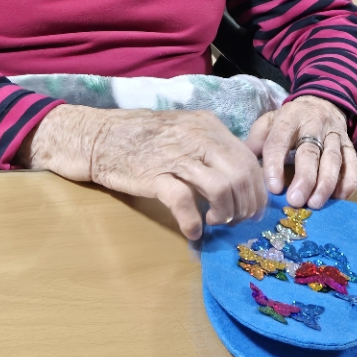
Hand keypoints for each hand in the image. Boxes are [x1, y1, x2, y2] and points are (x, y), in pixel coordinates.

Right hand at [21, 105, 266, 239]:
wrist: (98, 137)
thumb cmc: (143, 138)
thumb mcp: (185, 132)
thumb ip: (211, 149)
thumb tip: (240, 178)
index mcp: (209, 125)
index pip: (248, 160)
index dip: (257, 190)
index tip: (254, 210)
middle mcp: (198, 137)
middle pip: (241, 175)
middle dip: (245, 206)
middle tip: (236, 222)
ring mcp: (176, 156)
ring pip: (221, 188)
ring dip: (225, 214)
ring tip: (215, 222)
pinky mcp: (154, 176)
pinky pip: (185, 202)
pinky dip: (194, 222)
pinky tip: (193, 231)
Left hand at [246, 97, 356, 209]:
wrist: (321, 102)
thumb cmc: (290, 120)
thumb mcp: (270, 120)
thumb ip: (258, 138)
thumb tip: (246, 163)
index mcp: (289, 118)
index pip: (280, 140)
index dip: (276, 163)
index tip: (273, 188)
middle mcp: (314, 125)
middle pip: (310, 152)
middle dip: (304, 178)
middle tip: (295, 201)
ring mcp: (334, 135)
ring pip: (333, 159)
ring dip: (325, 183)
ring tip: (315, 203)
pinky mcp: (349, 144)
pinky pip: (353, 162)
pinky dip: (349, 180)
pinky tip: (340, 197)